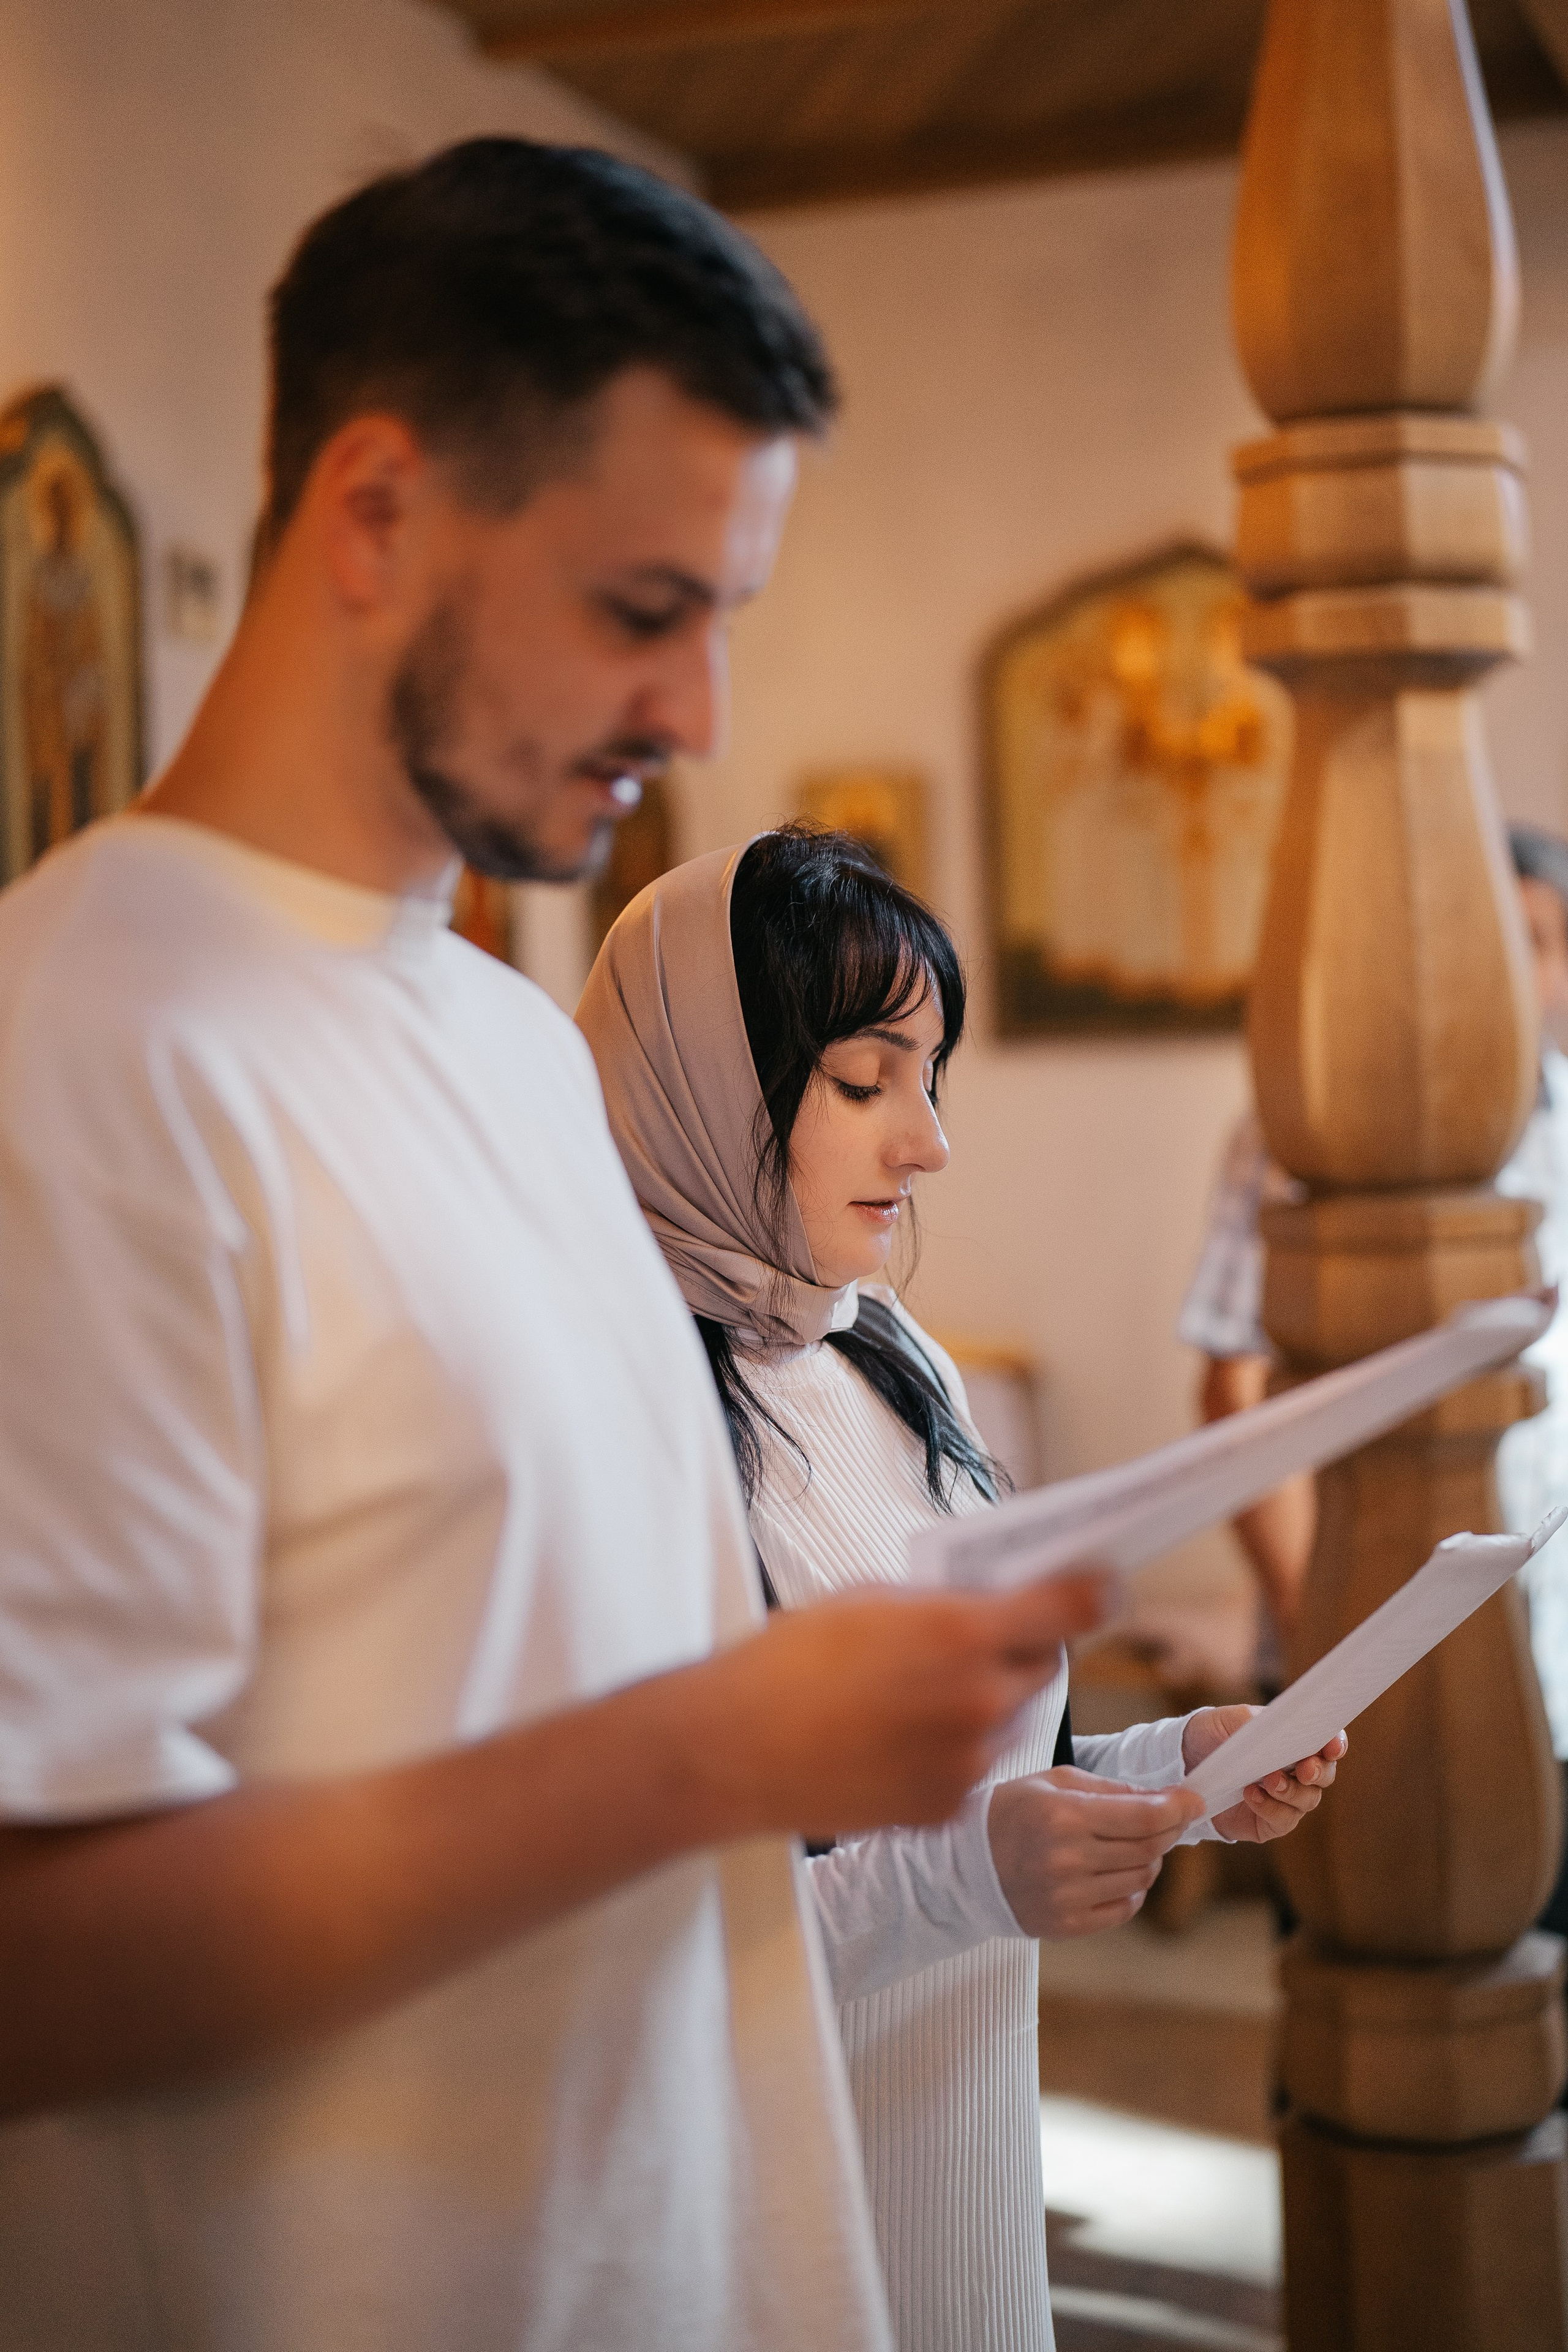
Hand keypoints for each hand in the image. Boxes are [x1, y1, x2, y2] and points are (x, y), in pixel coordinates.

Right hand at [703, 1570, 1114, 1838]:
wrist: (734, 1750)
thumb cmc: (788, 1665)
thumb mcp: (868, 1602)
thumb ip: (941, 1603)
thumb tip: (989, 1601)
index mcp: (962, 1634)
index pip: (1070, 1609)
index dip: (1093, 1594)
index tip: (1103, 1588)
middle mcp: (979, 1700)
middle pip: (1045, 1667)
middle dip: (1023, 1649)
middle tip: (980, 1642)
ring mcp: (966, 1761)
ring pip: (1008, 1721)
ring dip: (982, 1705)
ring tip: (910, 1699)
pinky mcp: (945, 1807)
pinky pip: (973, 1768)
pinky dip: (950, 1752)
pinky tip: (894, 1741)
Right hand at [987, 1766, 1205, 1936]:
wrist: (965, 1865)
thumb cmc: (1012, 1812)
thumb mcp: (1055, 1782)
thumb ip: (1110, 1789)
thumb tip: (1161, 1798)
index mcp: (1065, 1816)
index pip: (1144, 1818)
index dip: (1178, 1809)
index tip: (1194, 1801)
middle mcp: (1068, 1860)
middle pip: (1148, 1849)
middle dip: (1168, 1830)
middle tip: (1169, 1818)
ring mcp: (1068, 1897)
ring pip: (1141, 1879)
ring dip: (1148, 1859)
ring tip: (1128, 1845)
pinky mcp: (1067, 1925)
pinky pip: (1124, 1909)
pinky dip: (1130, 1889)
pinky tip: (1112, 1872)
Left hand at [1180, 1704, 1346, 1843]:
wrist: (1185, 1761)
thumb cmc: (1214, 1733)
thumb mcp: (1228, 1719)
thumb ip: (1253, 1720)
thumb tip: (1274, 1728)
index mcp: (1296, 1740)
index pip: (1328, 1742)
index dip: (1335, 1744)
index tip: (1332, 1746)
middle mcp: (1297, 1771)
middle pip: (1324, 1775)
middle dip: (1317, 1772)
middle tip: (1304, 1769)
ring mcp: (1286, 1799)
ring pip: (1307, 1800)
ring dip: (1291, 1791)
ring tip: (1268, 1780)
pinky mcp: (1269, 1822)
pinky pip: (1283, 1821)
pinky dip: (1271, 1809)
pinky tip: (1251, 1795)